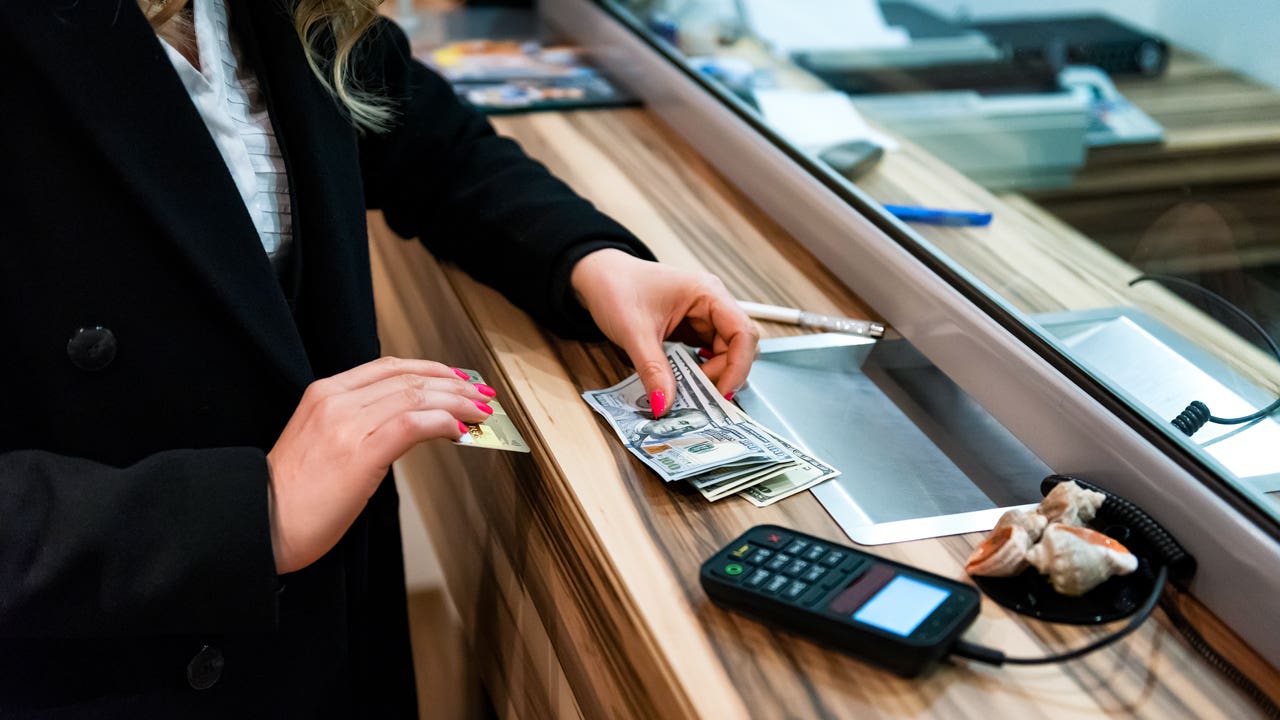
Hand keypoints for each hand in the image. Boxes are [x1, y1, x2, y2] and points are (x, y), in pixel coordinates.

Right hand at [265, 357, 495, 573]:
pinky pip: (412, 424)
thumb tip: (406, 426)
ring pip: (415, 396)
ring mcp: (346, 425)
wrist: (260, 524)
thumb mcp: (322, 444)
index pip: (388, 367)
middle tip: (481, 395)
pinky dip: (442, 422)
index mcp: (324, 394)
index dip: (430, 370)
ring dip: (456, 402)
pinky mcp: (359, 453)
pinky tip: (459, 430)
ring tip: (480, 412)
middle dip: (453, 385)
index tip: (457, 379)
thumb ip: (357, 426)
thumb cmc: (291, 497)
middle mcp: (335, 401)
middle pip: (408, 378)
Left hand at [571, 249, 757, 415]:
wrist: (597, 276)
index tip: (721, 393)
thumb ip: (653, 370)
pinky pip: (708, 355)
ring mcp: (704, 317)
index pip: (742, 333)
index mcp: (708, 293)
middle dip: (725, 374)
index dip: (738, 366)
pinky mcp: (693, 329)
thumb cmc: (616, 288)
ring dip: (712, 376)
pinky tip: (685, 383)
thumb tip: (665, 406)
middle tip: (701, 397)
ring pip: (725, 354)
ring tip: (689, 392)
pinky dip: (700, 373)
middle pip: (739, 346)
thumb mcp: (634, 332)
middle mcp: (713, 304)